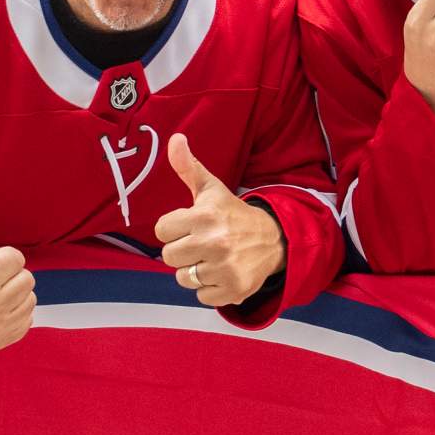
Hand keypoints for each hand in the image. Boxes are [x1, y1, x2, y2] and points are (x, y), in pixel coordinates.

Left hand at [155, 133, 285, 306]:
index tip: (190, 225)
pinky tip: (222, 272)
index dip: (173, 228)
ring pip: (183, 278)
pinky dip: (210, 288)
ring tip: (212, 258)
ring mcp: (225, 267)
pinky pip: (202, 296)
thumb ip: (187, 166)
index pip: (162, 230)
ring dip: (195, 270)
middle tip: (201, 243)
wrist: (273, 238)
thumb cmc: (232, 213)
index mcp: (204, 215)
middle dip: (182, 250)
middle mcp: (215, 242)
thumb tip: (174, 139)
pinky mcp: (234, 289)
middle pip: (169, 256)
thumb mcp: (211, 188)